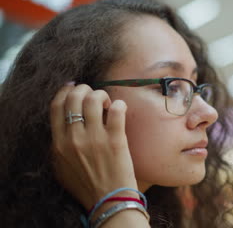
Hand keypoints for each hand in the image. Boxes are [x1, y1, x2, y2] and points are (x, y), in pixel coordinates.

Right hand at [50, 83, 138, 209]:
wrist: (108, 200)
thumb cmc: (86, 185)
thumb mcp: (61, 167)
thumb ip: (58, 145)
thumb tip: (63, 126)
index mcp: (58, 143)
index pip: (57, 106)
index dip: (65, 91)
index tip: (73, 86)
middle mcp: (74, 138)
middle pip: (74, 97)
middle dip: (84, 89)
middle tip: (94, 95)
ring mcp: (95, 138)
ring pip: (94, 99)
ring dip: (102, 95)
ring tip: (108, 104)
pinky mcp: (116, 140)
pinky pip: (117, 110)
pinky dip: (119, 104)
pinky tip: (120, 109)